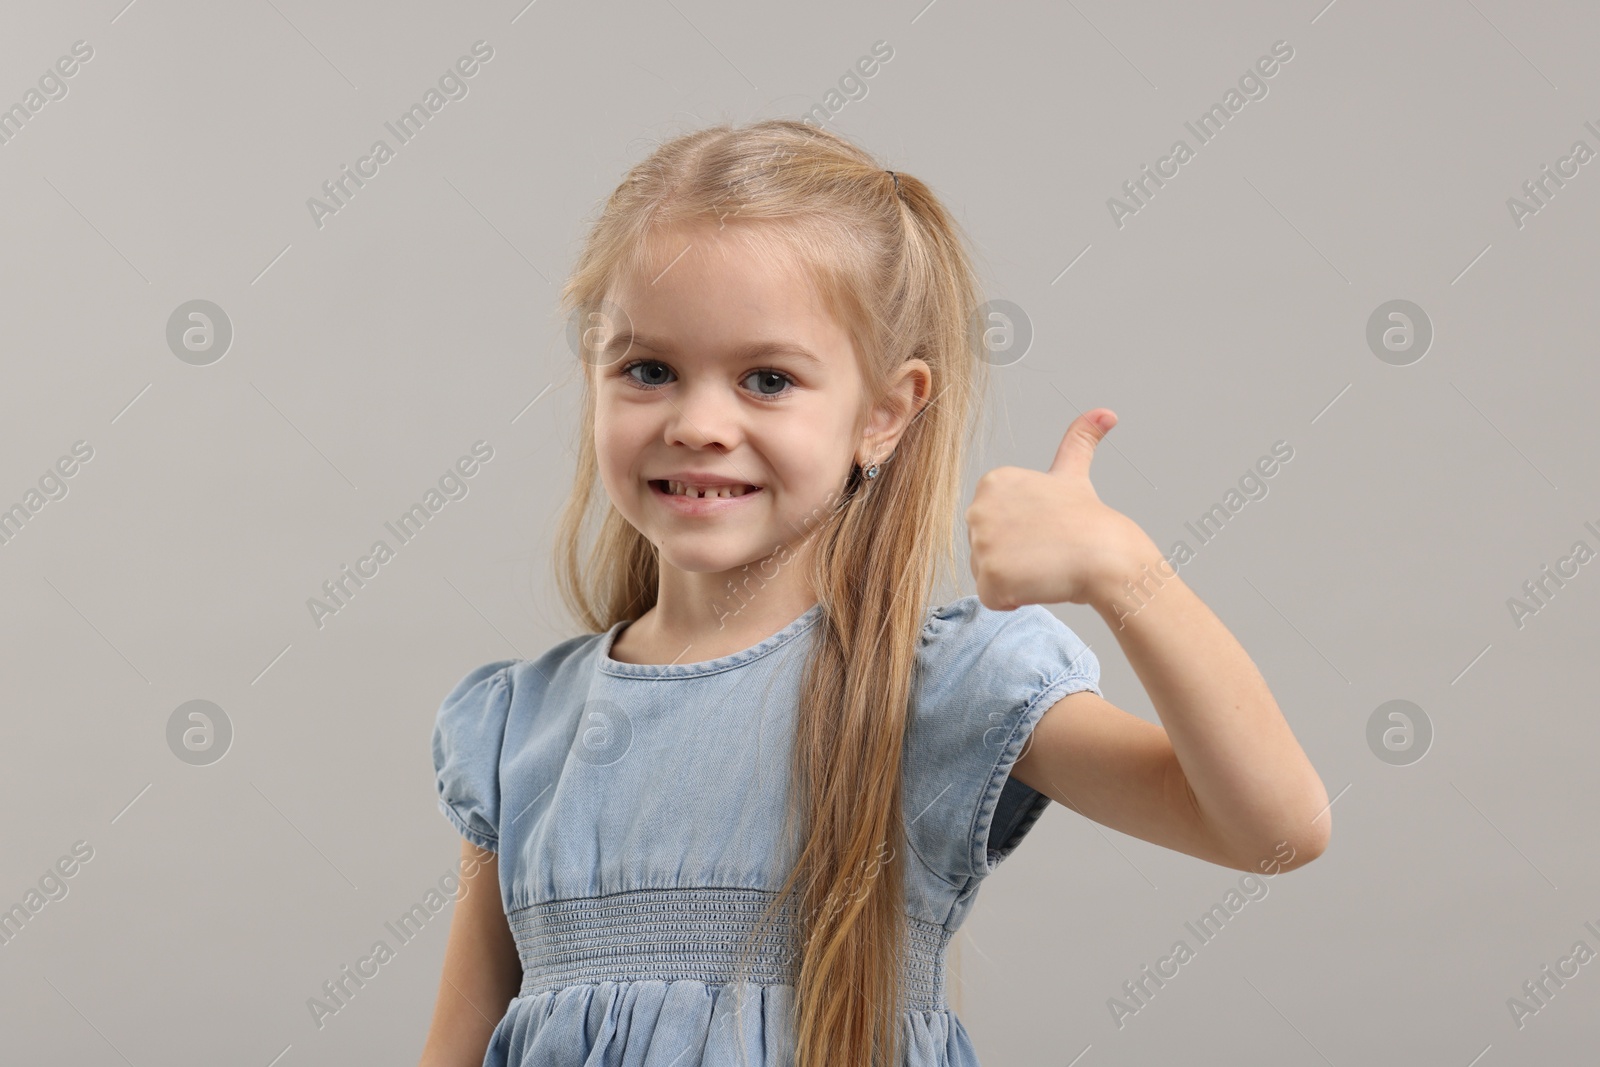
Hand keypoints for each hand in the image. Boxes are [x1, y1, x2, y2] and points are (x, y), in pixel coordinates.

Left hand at [965, 409, 1160, 610]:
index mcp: (992, 482)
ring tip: (1044, 565)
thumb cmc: (1090, 521)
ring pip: (988, 576)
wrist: (1107, 555)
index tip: (1046, 531)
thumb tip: (1106, 413)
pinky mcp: (988, 576)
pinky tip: (1038, 583)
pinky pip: (992, 599)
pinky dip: (1014, 599)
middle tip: (1047, 550)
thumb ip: (1080, 440)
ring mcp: (981, 542)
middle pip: (985, 551)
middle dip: (1015, 558)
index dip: (1021, 536)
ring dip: (1015, 580)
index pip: (993, 527)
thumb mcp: (1075, 473)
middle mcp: (978, 508)